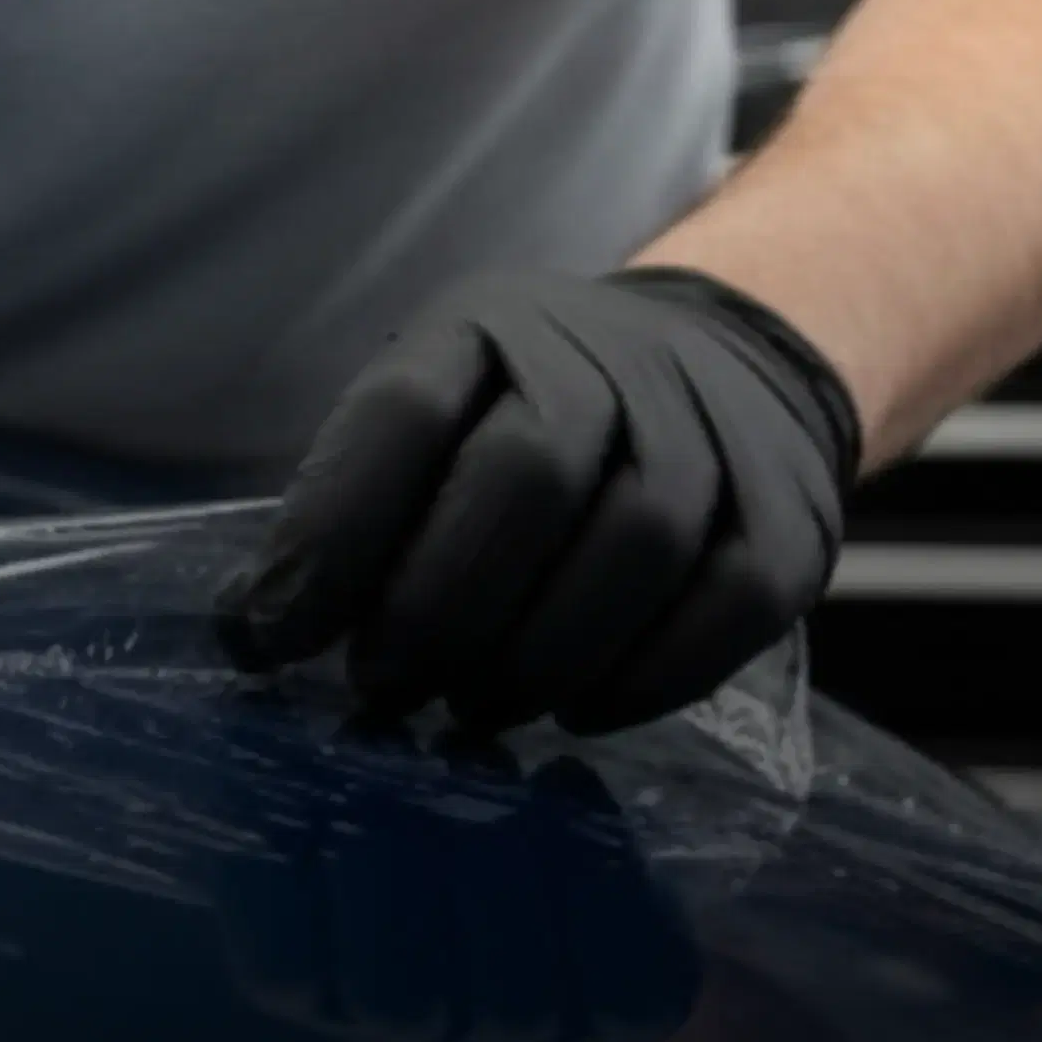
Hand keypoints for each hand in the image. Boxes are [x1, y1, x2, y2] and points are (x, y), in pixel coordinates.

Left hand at [217, 268, 861, 734]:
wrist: (718, 368)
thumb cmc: (522, 416)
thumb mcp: (429, 413)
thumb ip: (350, 505)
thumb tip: (248, 629)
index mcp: (486, 329)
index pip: (405, 415)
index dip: (330, 534)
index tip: (270, 634)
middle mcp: (609, 363)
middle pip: (523, 480)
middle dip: (435, 608)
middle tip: (381, 690)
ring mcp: (714, 434)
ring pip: (631, 550)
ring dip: (532, 658)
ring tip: (469, 709)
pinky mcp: (793, 515)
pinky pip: (728, 607)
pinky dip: (643, 679)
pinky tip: (574, 712)